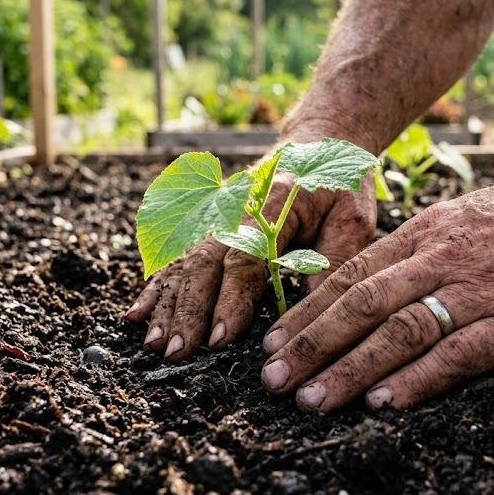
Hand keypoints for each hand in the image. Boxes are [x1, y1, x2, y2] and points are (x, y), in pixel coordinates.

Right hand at [125, 143, 376, 361]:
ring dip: (168, 305)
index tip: (221, 336)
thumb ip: (334, 262)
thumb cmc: (340, 186)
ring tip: (155, 344)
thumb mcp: (354, 219)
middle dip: (189, 311)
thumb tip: (311, 313)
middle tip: (178, 352)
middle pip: (205, 261)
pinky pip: (178, 258)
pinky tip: (139, 315)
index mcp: (274, 201)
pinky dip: (158, 288)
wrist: (319, 142)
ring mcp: (216, 216)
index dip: (232, 297)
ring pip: (185, 263)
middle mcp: (235, 207)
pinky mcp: (208, 227)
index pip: (246, 254)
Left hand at [258, 169, 493, 411]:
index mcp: (428, 233)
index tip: (272, 342)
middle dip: (310, 344)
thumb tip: (381, 278)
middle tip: (273, 381)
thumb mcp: (470, 217)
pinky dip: (417, 380)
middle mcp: (443, 258)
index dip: (307, 310)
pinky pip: (458, 353)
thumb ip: (426, 248)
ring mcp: (479, 289)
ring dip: (349, 369)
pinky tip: (385, 403)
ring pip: (398, 330)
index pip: (350, 272)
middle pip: (361, 303)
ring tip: (313, 400)